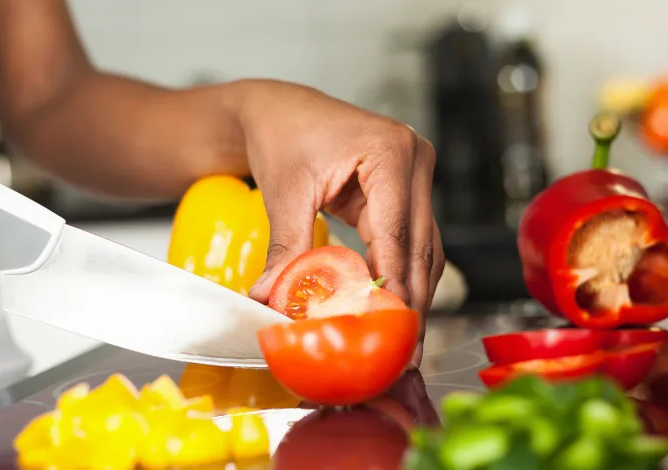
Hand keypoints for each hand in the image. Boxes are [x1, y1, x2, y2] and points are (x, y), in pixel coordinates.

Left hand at [241, 80, 443, 364]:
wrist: (280, 111)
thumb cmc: (283, 135)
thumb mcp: (285, 192)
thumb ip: (286, 247)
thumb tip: (273, 297)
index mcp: (390, 152)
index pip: (397, 233)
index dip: (396, 287)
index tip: (390, 329)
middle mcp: (414, 161)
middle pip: (420, 246)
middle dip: (411, 301)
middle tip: (403, 351)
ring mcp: (415, 176)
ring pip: (424, 248)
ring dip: (412, 294)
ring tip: (402, 342)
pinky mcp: (405, 192)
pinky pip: (410, 241)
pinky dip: (402, 275)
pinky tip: (392, 310)